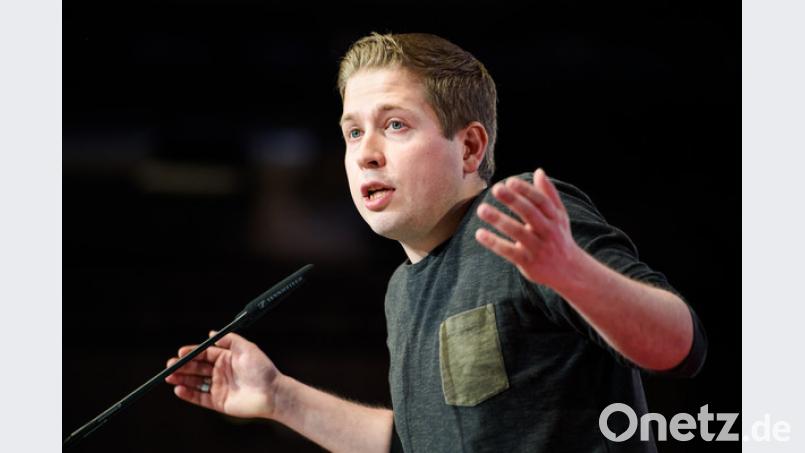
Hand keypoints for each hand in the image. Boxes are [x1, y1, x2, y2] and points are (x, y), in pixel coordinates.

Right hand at [165, 331, 280, 419]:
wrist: (272, 393)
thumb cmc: (262, 369)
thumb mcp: (247, 348)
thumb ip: (229, 340)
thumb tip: (211, 334)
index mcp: (226, 358)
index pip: (204, 354)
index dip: (191, 353)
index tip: (180, 353)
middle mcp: (221, 372)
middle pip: (197, 368)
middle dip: (182, 366)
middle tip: (170, 366)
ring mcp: (219, 387)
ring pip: (195, 383)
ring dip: (181, 379)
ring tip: (169, 377)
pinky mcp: (219, 402)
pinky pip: (200, 398)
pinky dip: (188, 394)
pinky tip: (178, 389)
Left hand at [475, 168, 581, 287]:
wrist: (569, 271)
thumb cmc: (559, 238)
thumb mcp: (559, 216)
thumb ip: (548, 194)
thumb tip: (539, 171)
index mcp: (555, 218)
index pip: (541, 201)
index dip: (526, 191)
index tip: (510, 182)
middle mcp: (548, 232)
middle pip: (531, 214)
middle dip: (513, 200)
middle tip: (496, 189)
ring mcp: (539, 248)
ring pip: (518, 232)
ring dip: (499, 220)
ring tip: (481, 209)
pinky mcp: (528, 262)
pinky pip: (509, 252)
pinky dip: (494, 243)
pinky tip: (479, 233)